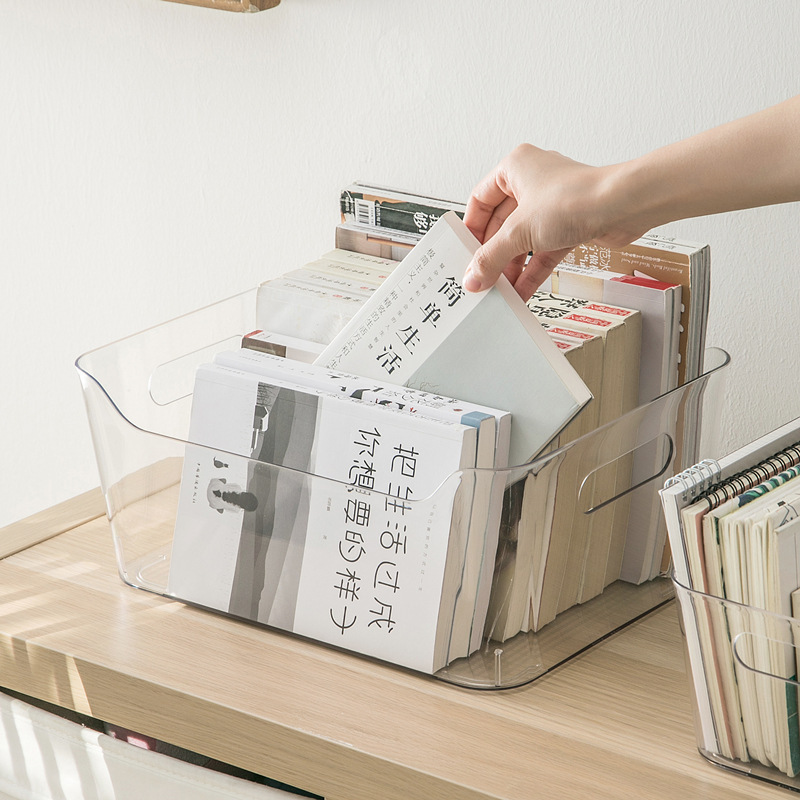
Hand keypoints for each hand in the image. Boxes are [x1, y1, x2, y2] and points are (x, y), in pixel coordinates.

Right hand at [462, 144, 633, 298]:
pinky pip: (542, 251)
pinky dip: (532, 271)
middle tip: (481, 278)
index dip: (471, 229)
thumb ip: (491, 257)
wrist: (624, 207)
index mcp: (515, 168)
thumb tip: (473, 277)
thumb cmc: (577, 198)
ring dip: (512, 267)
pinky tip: (521, 291)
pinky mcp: (569, 225)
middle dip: (493, 255)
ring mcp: (552, 206)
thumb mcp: (520, 231)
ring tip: (500, 291)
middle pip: (501, 225)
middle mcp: (532, 183)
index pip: (480, 200)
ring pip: (523, 241)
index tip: (464, 254)